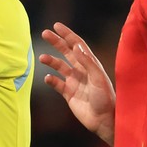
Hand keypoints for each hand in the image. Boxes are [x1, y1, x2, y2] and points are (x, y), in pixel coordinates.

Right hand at [40, 22, 115, 144]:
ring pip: (59, 67)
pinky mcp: (68, 94)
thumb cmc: (105, 98)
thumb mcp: (98, 78)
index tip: (56, 26)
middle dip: (56, 42)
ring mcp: (74, 82)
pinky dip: (50, 80)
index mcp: (90, 64)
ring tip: (42, 57)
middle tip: (45, 33)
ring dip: (51, 61)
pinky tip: (47, 78)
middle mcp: (81, 70)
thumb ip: (87, 62)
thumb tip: (75, 46)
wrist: (103, 120)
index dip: (67, 35)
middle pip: (66, 52)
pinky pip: (56, 84)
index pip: (77, 45)